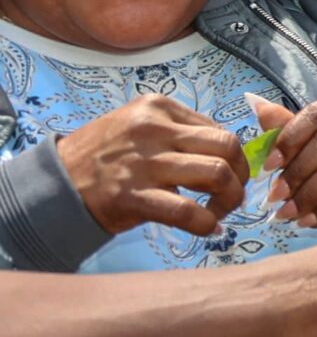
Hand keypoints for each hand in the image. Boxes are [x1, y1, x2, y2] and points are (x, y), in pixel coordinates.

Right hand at [55, 94, 248, 237]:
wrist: (54, 184)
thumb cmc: (104, 157)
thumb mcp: (138, 127)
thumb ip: (178, 132)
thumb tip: (227, 150)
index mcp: (158, 108)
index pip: (218, 128)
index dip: (233, 156)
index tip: (230, 174)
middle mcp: (153, 129)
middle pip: (227, 146)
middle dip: (241, 174)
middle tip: (233, 193)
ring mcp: (143, 163)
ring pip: (216, 173)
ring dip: (229, 198)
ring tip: (220, 212)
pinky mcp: (133, 196)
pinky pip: (187, 211)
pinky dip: (206, 223)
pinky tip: (207, 229)